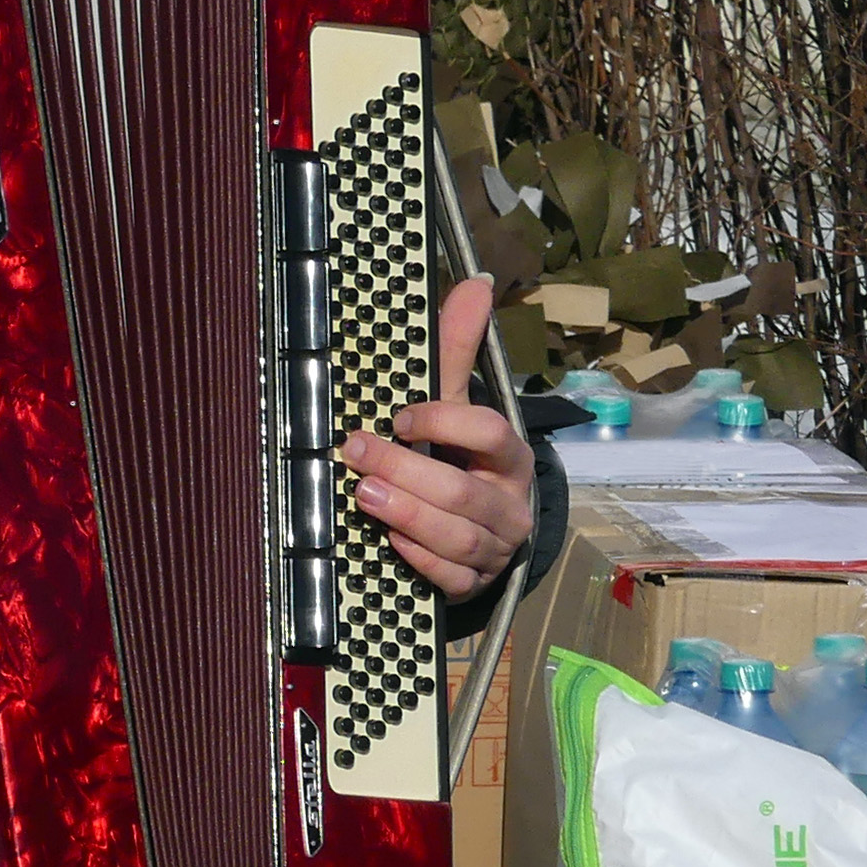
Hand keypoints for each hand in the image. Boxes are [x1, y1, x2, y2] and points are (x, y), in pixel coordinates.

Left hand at [340, 277, 535, 600]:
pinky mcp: (476, 584)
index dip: (445, 422)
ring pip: (459, 537)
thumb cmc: (458, 457)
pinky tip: (389, 542)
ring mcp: (497, 547)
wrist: (477, 528)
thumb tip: (476, 283)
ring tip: (364, 495)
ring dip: (408, 515)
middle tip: (356, 451)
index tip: (399, 415)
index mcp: (509, 455)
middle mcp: (510, 503)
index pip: (491, 433)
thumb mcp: (453, 403)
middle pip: (463, 491)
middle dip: (406, 470)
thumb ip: (457, 347)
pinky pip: (453, 577)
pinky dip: (421, 559)